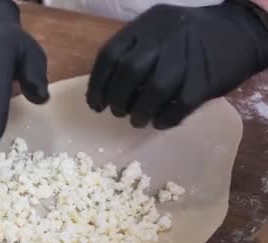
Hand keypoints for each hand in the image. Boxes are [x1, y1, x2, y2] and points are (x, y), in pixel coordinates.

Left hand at [87, 1, 267, 128]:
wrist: (242, 31)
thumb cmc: (192, 37)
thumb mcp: (159, 30)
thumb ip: (134, 51)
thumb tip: (106, 89)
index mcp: (146, 25)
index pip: (109, 55)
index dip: (97, 84)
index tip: (95, 104)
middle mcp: (164, 38)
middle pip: (128, 72)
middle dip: (116, 99)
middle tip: (117, 112)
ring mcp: (186, 58)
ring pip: (153, 90)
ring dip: (139, 112)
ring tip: (137, 120)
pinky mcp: (205, 80)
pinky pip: (179, 106)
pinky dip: (165, 119)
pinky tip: (159, 122)